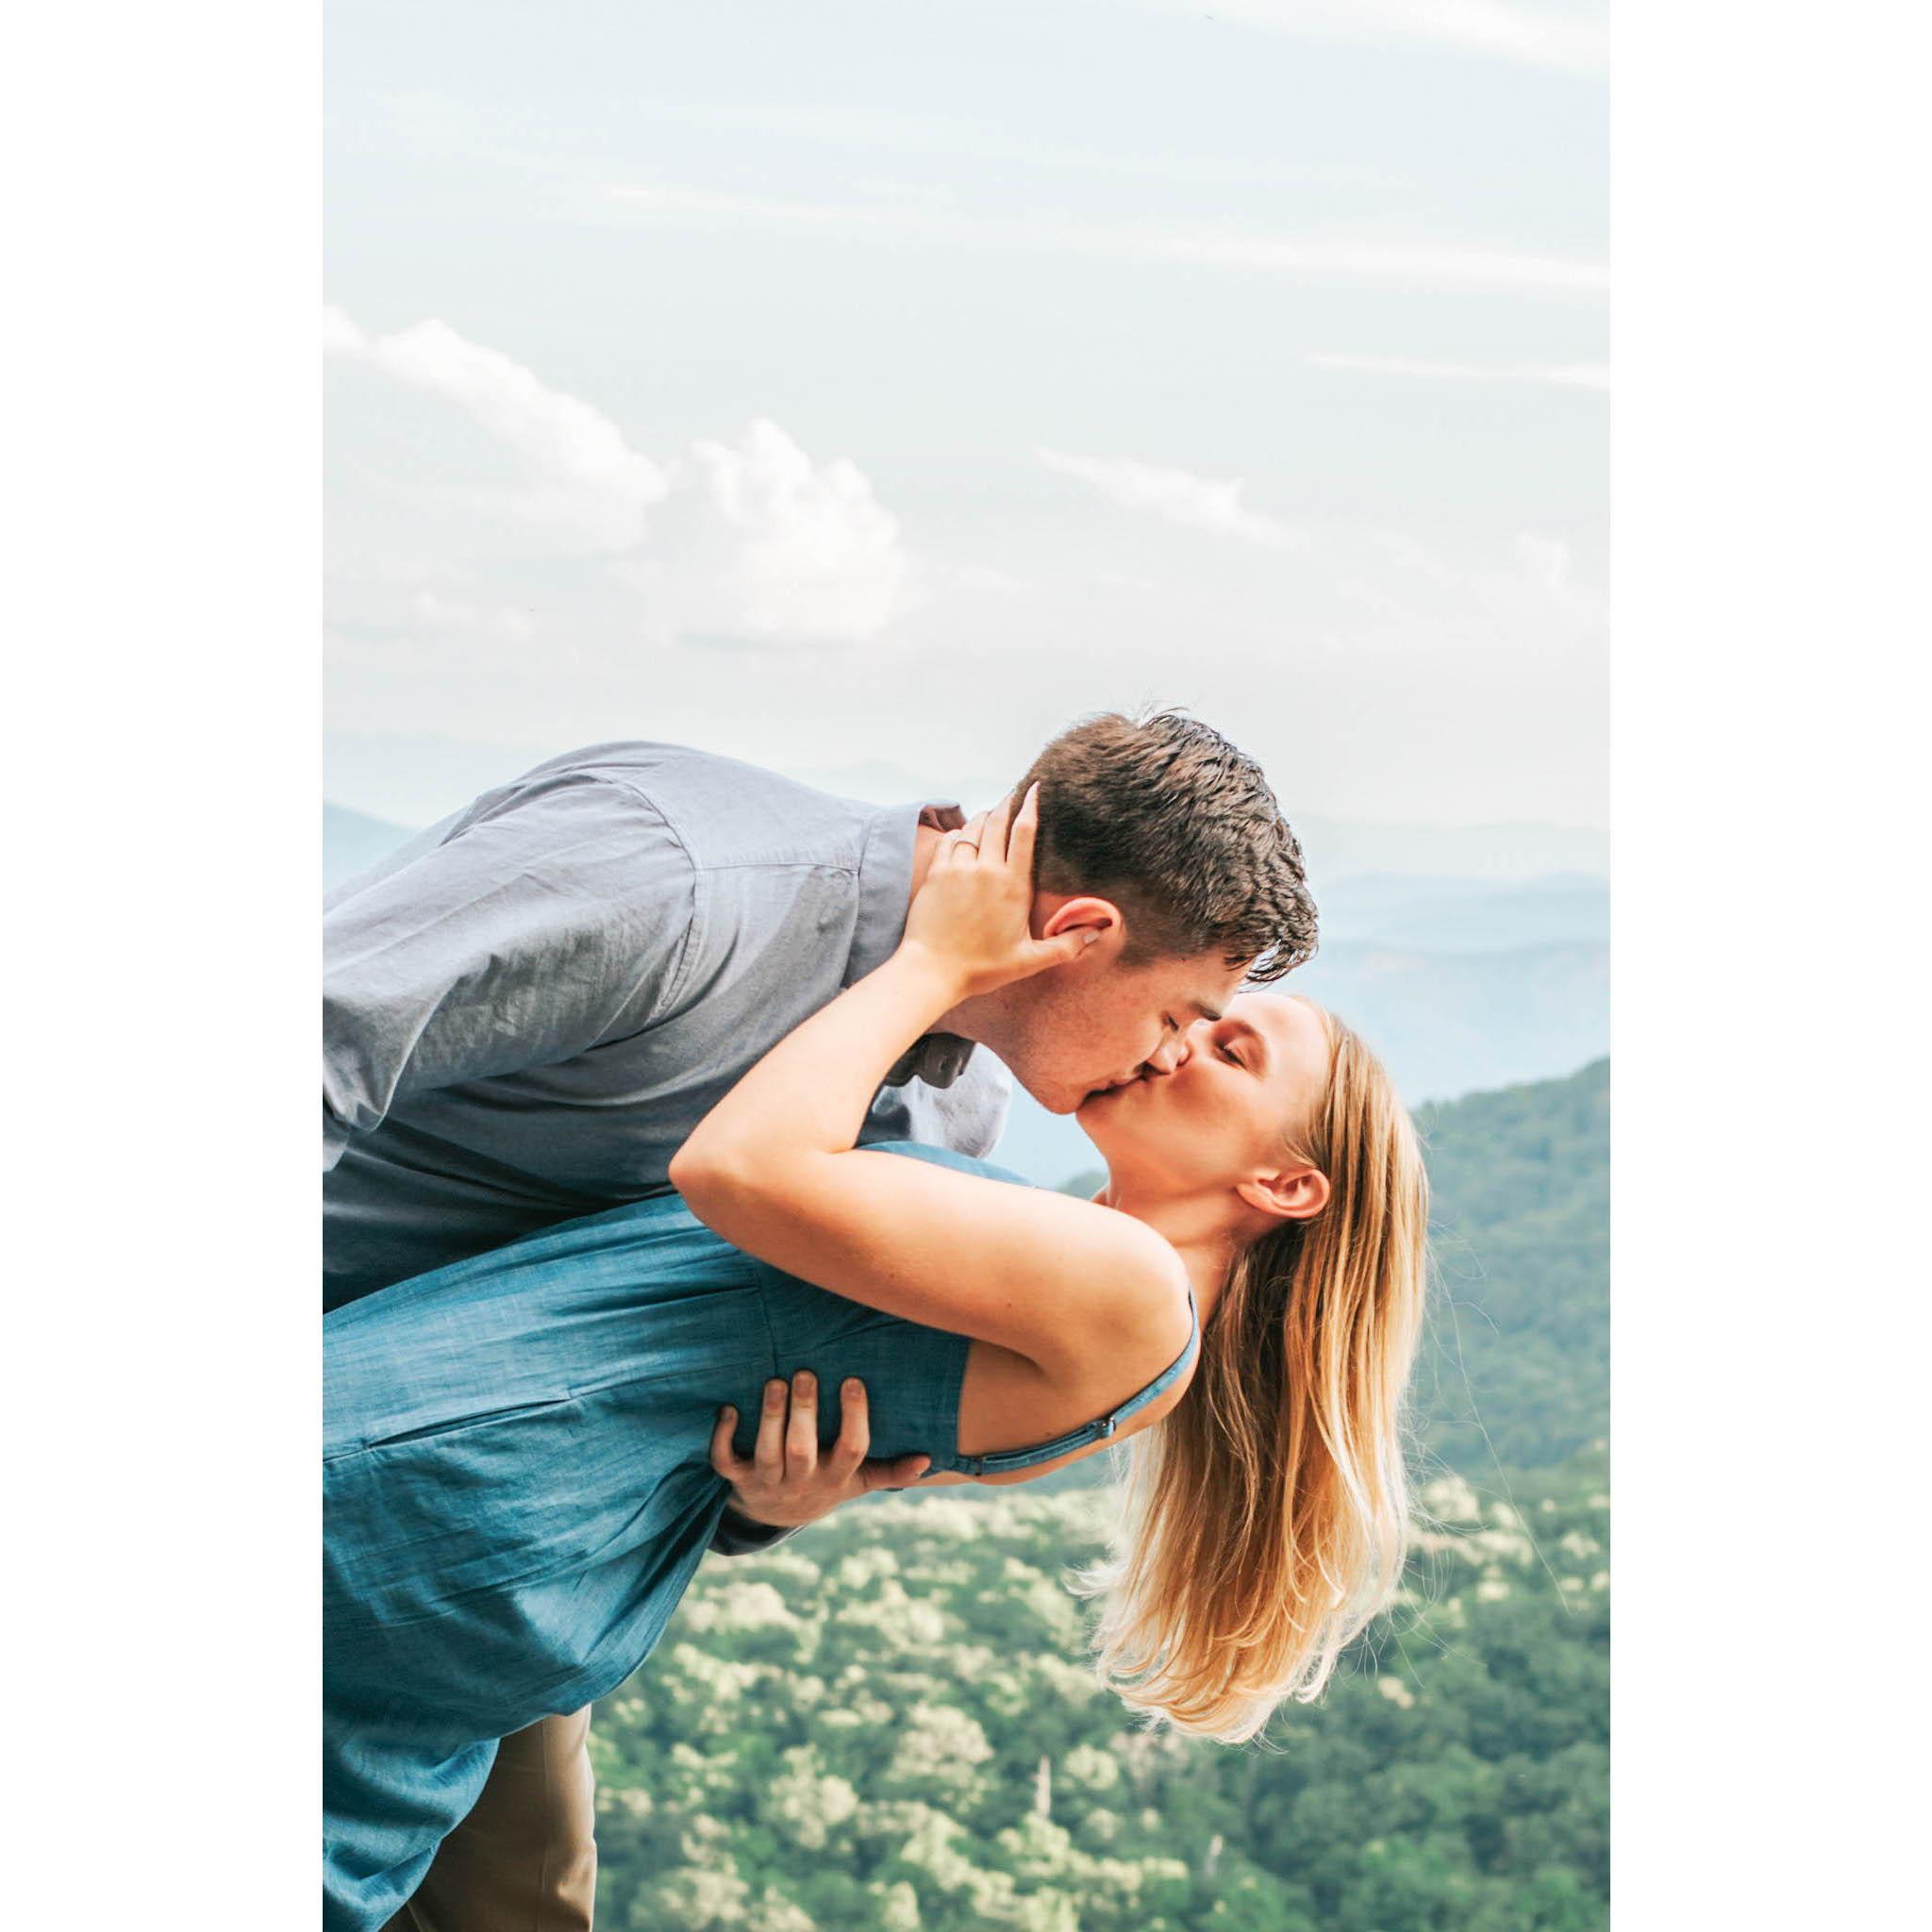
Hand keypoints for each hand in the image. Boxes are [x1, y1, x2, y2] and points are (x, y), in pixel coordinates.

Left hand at [710, 1371, 931, 1529]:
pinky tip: (728, 1408)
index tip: (853, 1381)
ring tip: (774, 1382)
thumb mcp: (858, 1482)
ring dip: (769, 1419)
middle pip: (802, 1452)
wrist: (776, 1516)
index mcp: (835, 1477)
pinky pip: (725, 1462)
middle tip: (804, 1374)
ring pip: (766, 1454)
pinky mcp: (737, 1478)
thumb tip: (928, 1460)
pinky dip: (723, 1437)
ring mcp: (767, 1482)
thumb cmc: (825, 1484)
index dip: (854, 1418)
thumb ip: (891, 1473)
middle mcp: (801, 1481)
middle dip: (803, 1414)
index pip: (851, 1450)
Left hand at [899, 784, 1095, 999]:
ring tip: (991, 814)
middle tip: (1014, 794)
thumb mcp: (1029, 960)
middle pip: (998, 821)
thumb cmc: (981, 968)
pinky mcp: (936, 874)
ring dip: (983, 817)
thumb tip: (1096, 935)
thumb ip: (1064, 946)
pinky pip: (948, 841)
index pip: (1024, 834)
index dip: (1030, 806)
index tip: (1035, 789)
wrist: (932, 970)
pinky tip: (962, 835)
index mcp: (1013, 886)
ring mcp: (958, 869)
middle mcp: (986, 870)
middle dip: (1007, 803)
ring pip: (973, 828)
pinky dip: (957, 833)